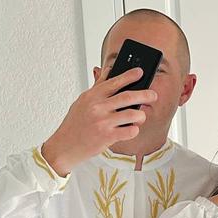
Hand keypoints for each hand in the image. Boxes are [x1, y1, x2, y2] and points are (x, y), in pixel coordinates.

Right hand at [40, 65, 157, 175]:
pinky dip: (134, 130)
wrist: (64, 146)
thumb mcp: (82, 102)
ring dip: (141, 115)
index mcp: (92, 96)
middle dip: (144, 94)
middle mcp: (98, 107)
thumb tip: (106, 71)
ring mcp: (103, 122)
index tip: (140, 72)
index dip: (129, 76)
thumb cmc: (74, 124)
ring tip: (141, 116)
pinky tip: (132, 129)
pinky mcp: (107, 137)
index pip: (114, 82)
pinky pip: (129, 131)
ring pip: (132, 114)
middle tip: (153, 95)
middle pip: (128, 97)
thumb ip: (97, 88)